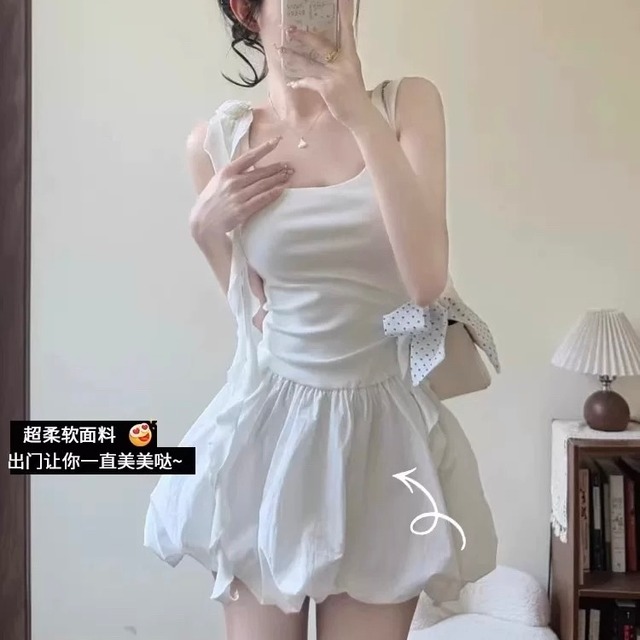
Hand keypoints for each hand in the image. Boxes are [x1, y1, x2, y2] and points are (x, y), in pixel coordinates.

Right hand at [189, 136, 293, 243]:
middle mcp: (232, 182)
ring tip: (288, 176)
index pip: (249, 156)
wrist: (203, 223)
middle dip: (276, 168)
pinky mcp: (242, 210)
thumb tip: (248, 167)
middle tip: (289, 166)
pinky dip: (273, 194)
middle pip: (260, 172)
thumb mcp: (217, 182)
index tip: (277, 141)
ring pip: (263, 185)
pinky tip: (281, 190)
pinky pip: (261, 199)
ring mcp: (238, 196)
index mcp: (226, 172)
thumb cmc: (210, 202)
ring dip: (278, 180)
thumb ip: (232, 174)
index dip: (264, 148)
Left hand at [277, 0, 373, 129]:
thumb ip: (340, 62)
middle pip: (321, 44)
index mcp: (351, 56)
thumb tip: (325, 55)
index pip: (347, 30)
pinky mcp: (327, 88)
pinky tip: (292, 83)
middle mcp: (344, 62)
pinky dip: (299, 82)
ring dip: (293, 57)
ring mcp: (335, 74)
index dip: (344, 14)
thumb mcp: (351, 73)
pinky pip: (308, 81)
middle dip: (303, 37)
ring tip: (281, 51)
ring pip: (309, 62)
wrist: (361, 115)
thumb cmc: (355, 96)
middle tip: (290, 29)